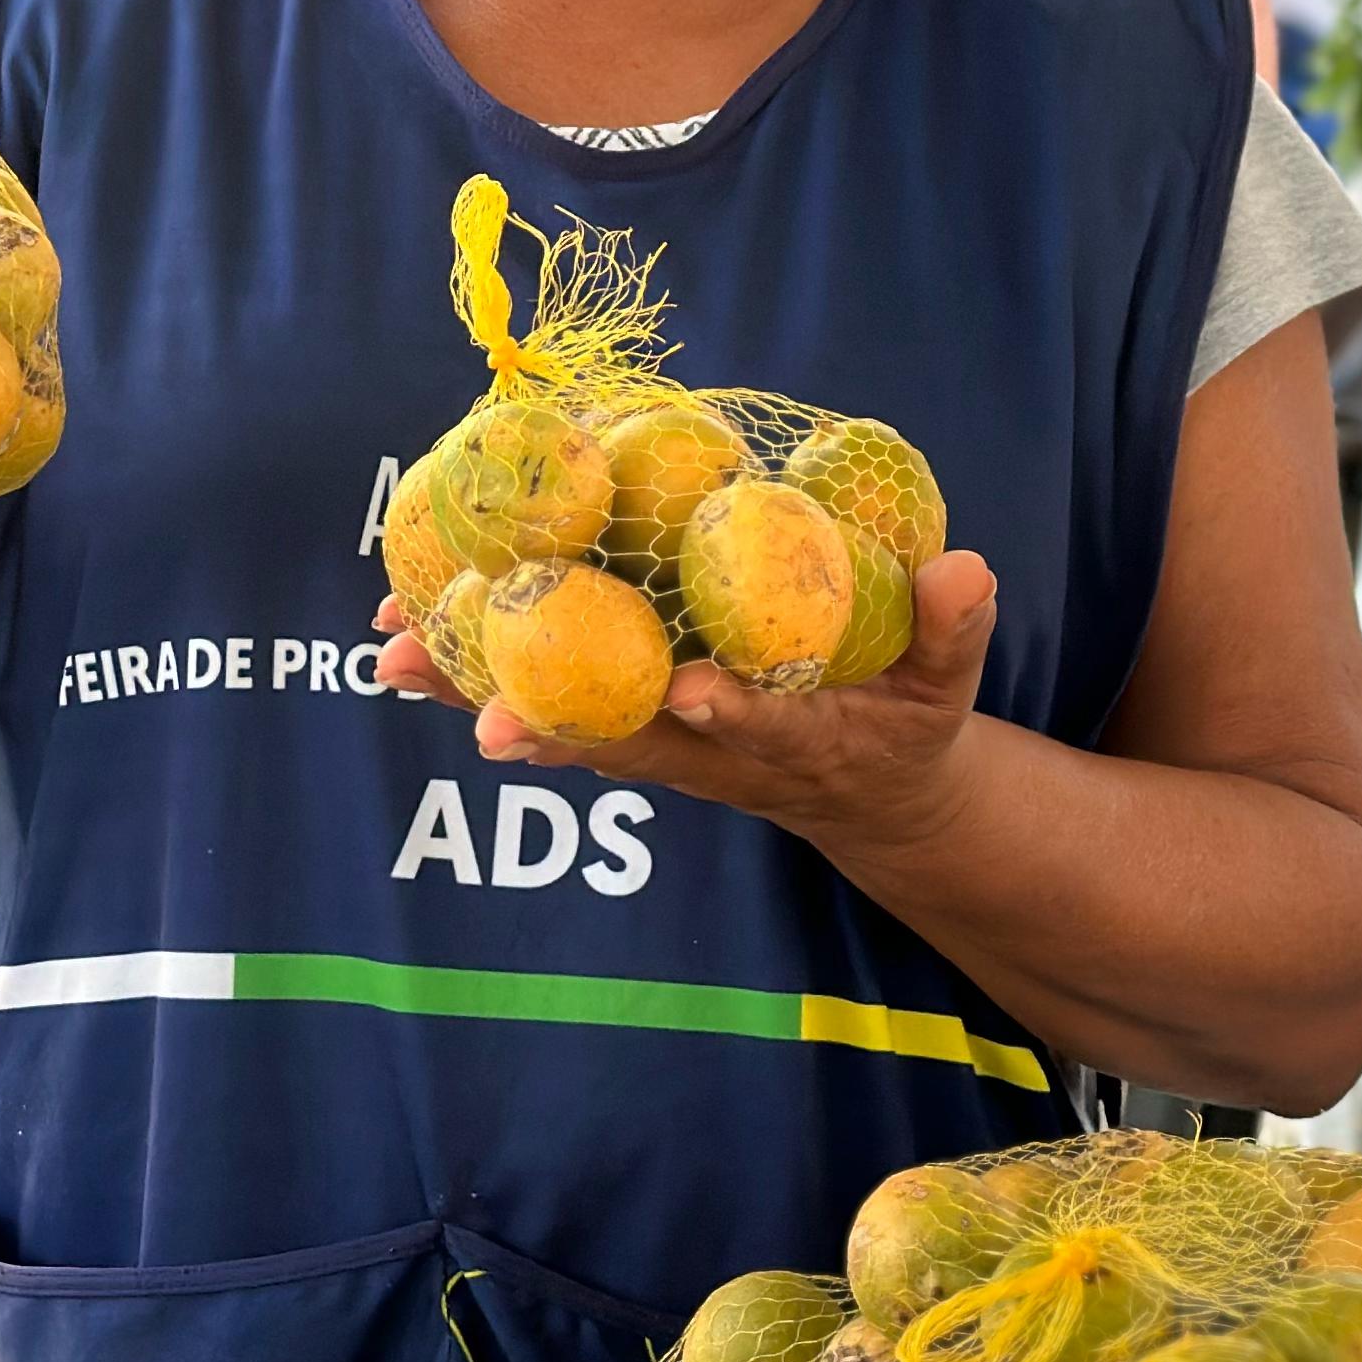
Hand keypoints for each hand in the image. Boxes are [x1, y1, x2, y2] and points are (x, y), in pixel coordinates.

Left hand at [374, 551, 1000, 846]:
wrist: (868, 791)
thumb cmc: (906, 723)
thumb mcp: (946, 684)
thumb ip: (953, 630)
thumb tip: (968, 569)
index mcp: (794, 738)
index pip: (759, 727)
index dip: (728, 711)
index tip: (692, 690)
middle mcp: (710, 749)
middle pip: (621, 735)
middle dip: (548, 720)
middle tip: (471, 713)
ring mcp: (660, 742)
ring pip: (562, 719)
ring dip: (479, 693)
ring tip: (393, 659)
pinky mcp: (629, 724)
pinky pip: (546, 698)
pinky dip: (480, 672)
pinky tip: (411, 639)